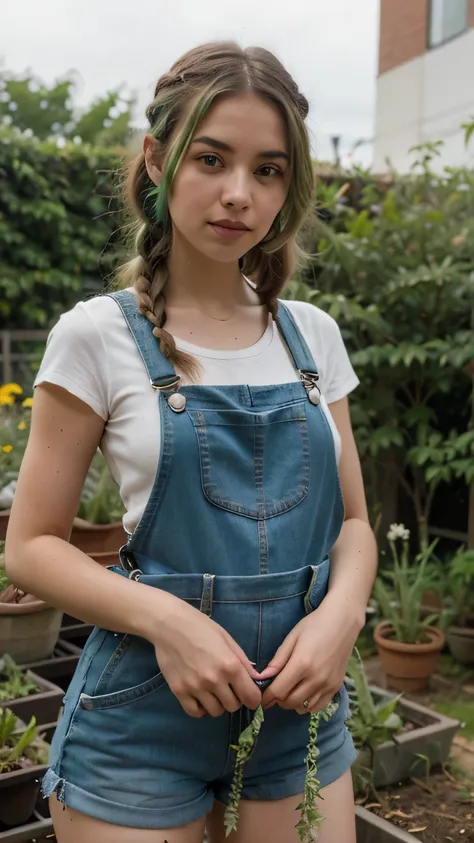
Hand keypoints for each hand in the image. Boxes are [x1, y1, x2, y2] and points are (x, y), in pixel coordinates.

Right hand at [151, 596, 261, 717]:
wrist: (170, 624)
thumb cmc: (201, 627)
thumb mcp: (227, 639)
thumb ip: (243, 661)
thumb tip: (257, 680)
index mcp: (230, 665)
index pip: (251, 698)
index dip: (253, 699)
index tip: (249, 695)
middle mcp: (214, 680)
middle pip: (233, 707)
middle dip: (234, 699)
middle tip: (227, 687)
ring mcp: (196, 688)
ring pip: (216, 712)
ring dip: (218, 704)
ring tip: (212, 691)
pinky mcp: (179, 692)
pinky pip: (195, 712)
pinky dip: (200, 708)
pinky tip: (200, 696)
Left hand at [258, 592, 361, 713]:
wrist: (342, 623)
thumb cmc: (314, 626)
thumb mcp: (292, 638)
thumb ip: (277, 660)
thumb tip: (262, 678)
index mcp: (301, 664)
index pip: (278, 691)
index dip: (266, 697)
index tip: (261, 698)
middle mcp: (315, 678)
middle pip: (289, 702)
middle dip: (277, 700)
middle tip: (274, 692)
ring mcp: (327, 685)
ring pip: (303, 707)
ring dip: (292, 703)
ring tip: (289, 692)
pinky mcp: (336, 687)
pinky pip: (318, 706)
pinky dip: (307, 706)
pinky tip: (303, 695)